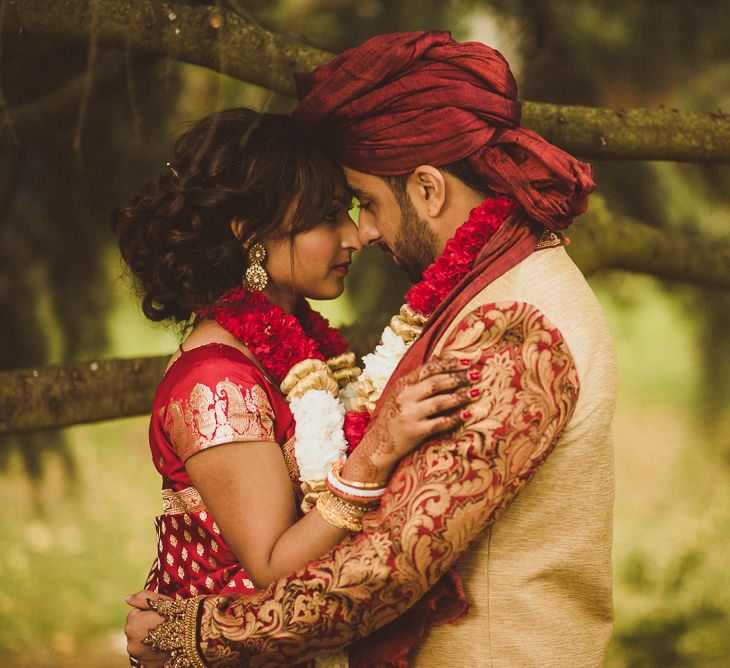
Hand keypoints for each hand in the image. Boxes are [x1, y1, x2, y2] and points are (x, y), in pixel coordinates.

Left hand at [125, 590, 170, 667]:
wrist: (193, 634)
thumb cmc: (177, 614)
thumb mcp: (160, 601)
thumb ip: (141, 598)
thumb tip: (127, 598)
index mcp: (132, 625)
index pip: (135, 614)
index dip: (148, 612)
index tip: (160, 613)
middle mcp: (131, 644)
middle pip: (136, 631)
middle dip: (146, 627)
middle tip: (164, 624)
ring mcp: (139, 657)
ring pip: (141, 644)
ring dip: (149, 640)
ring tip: (166, 635)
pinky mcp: (148, 666)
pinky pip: (147, 657)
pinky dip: (153, 653)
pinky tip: (164, 647)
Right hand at [343, 357, 477, 483]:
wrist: (379, 445)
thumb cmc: (394, 416)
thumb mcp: (400, 393)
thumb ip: (418, 378)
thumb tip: (440, 358)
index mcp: (402, 384)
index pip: (429, 369)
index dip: (450, 364)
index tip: (468, 363)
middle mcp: (405, 397)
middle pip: (437, 383)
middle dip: (459, 378)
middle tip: (477, 376)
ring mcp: (409, 414)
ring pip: (440, 402)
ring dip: (461, 397)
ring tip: (476, 393)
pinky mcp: (415, 431)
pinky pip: (440, 423)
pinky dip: (455, 418)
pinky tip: (468, 414)